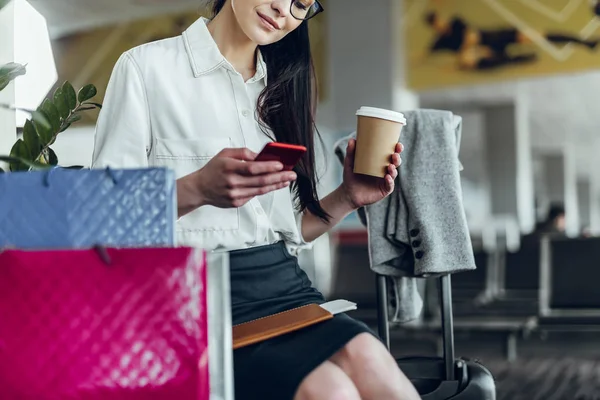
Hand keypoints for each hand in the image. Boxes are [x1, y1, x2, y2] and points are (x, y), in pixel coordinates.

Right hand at [180, 148, 296, 208]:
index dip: (268, 167)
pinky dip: (265, 190)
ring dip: (276, 185)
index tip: (281, 165)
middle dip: (279, 177)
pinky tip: (274, 185)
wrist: (200, 188)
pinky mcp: (236, 203)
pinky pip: (254, 195)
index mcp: (229, 168)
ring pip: (260, 190)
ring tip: (287, 180)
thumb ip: (242, 153)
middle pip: (260, 181)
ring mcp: (234, 195)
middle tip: (292, 174)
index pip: (252, 168)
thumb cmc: (213, 169)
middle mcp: (232, 183)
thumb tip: (260, 156)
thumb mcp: (225, 154)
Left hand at [340, 139, 402, 208]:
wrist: (349, 193)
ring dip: (394, 169)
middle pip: (395, 162)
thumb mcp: (350, 163)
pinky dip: (390, 181)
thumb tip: (352, 140)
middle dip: (397, 158)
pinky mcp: (384, 189)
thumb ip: (350, 152)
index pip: (391, 153)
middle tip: (395, 154)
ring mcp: (386, 180)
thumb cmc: (351, 176)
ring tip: (390, 166)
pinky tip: (387, 177)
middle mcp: (385, 170)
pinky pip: (389, 185)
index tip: (398, 144)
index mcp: (380, 161)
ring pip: (394, 173)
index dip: (397, 149)